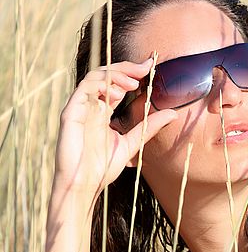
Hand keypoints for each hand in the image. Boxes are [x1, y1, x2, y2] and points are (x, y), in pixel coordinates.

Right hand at [54, 59, 177, 193]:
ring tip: (133, 84)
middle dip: (126, 68)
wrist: (83, 185)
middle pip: (106, 75)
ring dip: (115, 75)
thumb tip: (173, 113)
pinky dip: (101, 86)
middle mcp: (91, 106)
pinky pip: (83, 89)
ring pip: (95, 77)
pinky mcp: (71, 113)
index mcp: (103, 111)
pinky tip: (117, 94)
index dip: (132, 72)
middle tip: (145, 68)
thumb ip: (149, 127)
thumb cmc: (102, 168)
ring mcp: (80, 108)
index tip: (151, 65)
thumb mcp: (132, 143)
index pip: (117, 83)